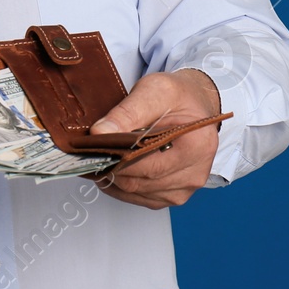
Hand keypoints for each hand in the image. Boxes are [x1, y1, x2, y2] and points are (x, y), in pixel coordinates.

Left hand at [88, 69, 221, 209]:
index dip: (116, 156)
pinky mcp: (175, 195)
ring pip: (136, 192)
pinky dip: (123, 186)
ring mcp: (185, 187)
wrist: (195, 104)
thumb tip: (100, 132)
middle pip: (139, 181)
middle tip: (92, 150)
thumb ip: (126, 112)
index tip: (95, 147)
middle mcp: (194, 172)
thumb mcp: (153, 91)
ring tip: (104, 156)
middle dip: (111, 166)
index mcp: (196, 145)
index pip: (146, 164)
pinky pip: (141, 197)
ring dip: (115, 177)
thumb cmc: (179, 97)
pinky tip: (116, 168)